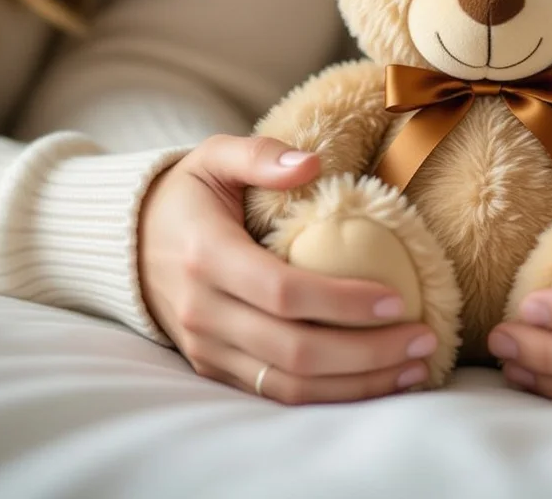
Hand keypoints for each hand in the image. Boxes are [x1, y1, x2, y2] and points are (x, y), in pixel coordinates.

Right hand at [138, 134, 437, 403]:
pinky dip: (332, 396)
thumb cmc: (186, 194)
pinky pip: (278, 394)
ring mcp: (208, 348)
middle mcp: (203, 311)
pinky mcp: (216, 369)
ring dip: (359, 384)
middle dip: (368, 352)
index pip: (282, 292)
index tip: (398, 299)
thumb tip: (312, 163)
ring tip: (415, 366)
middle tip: (425, 339)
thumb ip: (260, 154)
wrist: (126, 243)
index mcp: (206, 256)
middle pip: (294, 349)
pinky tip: (378, 380)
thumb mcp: (214, 157)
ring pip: (290, 384)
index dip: (342, 301)